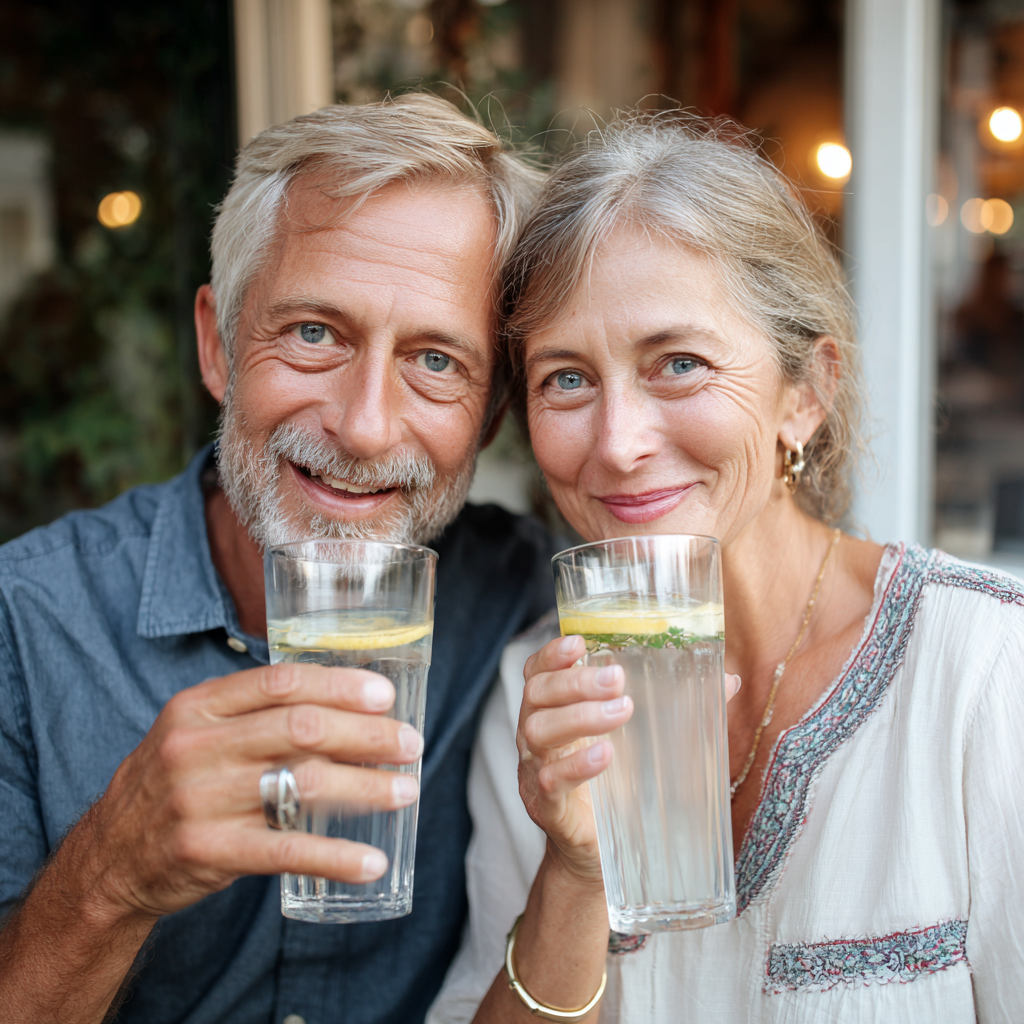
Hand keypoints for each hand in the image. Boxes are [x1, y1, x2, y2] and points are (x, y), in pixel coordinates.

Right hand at [81, 662, 422, 922]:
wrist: (108, 857)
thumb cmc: (173, 782)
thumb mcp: (196, 730)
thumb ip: (254, 713)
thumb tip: (344, 702)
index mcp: (199, 706)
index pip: (281, 682)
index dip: (340, 686)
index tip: (385, 696)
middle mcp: (198, 746)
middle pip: (301, 728)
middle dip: (366, 734)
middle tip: (409, 744)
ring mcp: (200, 799)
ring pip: (302, 783)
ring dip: (366, 787)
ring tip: (405, 791)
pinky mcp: (208, 851)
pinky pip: (285, 850)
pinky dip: (335, 856)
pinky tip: (371, 861)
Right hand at [517, 635, 740, 882]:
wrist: (595, 855)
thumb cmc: (616, 785)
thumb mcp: (642, 740)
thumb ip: (678, 706)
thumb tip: (729, 680)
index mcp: (553, 711)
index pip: (537, 672)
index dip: (553, 654)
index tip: (580, 643)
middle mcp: (535, 735)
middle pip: (537, 694)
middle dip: (575, 682)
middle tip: (617, 680)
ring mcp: (535, 770)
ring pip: (539, 732)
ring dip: (580, 716)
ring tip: (623, 711)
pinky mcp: (546, 807)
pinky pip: (550, 780)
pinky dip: (576, 765)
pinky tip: (605, 754)